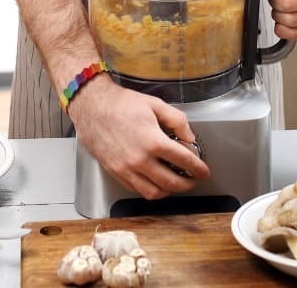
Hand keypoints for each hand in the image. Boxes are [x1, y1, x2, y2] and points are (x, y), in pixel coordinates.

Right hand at [70, 75, 210, 199]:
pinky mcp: (115, 173)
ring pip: (154, 192)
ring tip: (176, 184)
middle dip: (187, 184)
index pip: (184, 161)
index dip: (198, 168)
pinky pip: (137, 190)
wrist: (92, 106)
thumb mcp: (155, 104)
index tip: (204, 171)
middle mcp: (140, 159)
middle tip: (193, 180)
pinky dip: (150, 190)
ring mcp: (126, 169)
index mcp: (153, 141)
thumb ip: (177, 121)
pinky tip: (156, 182)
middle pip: (171, 183)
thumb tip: (189, 137)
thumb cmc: (121, 104)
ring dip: (169, 191)